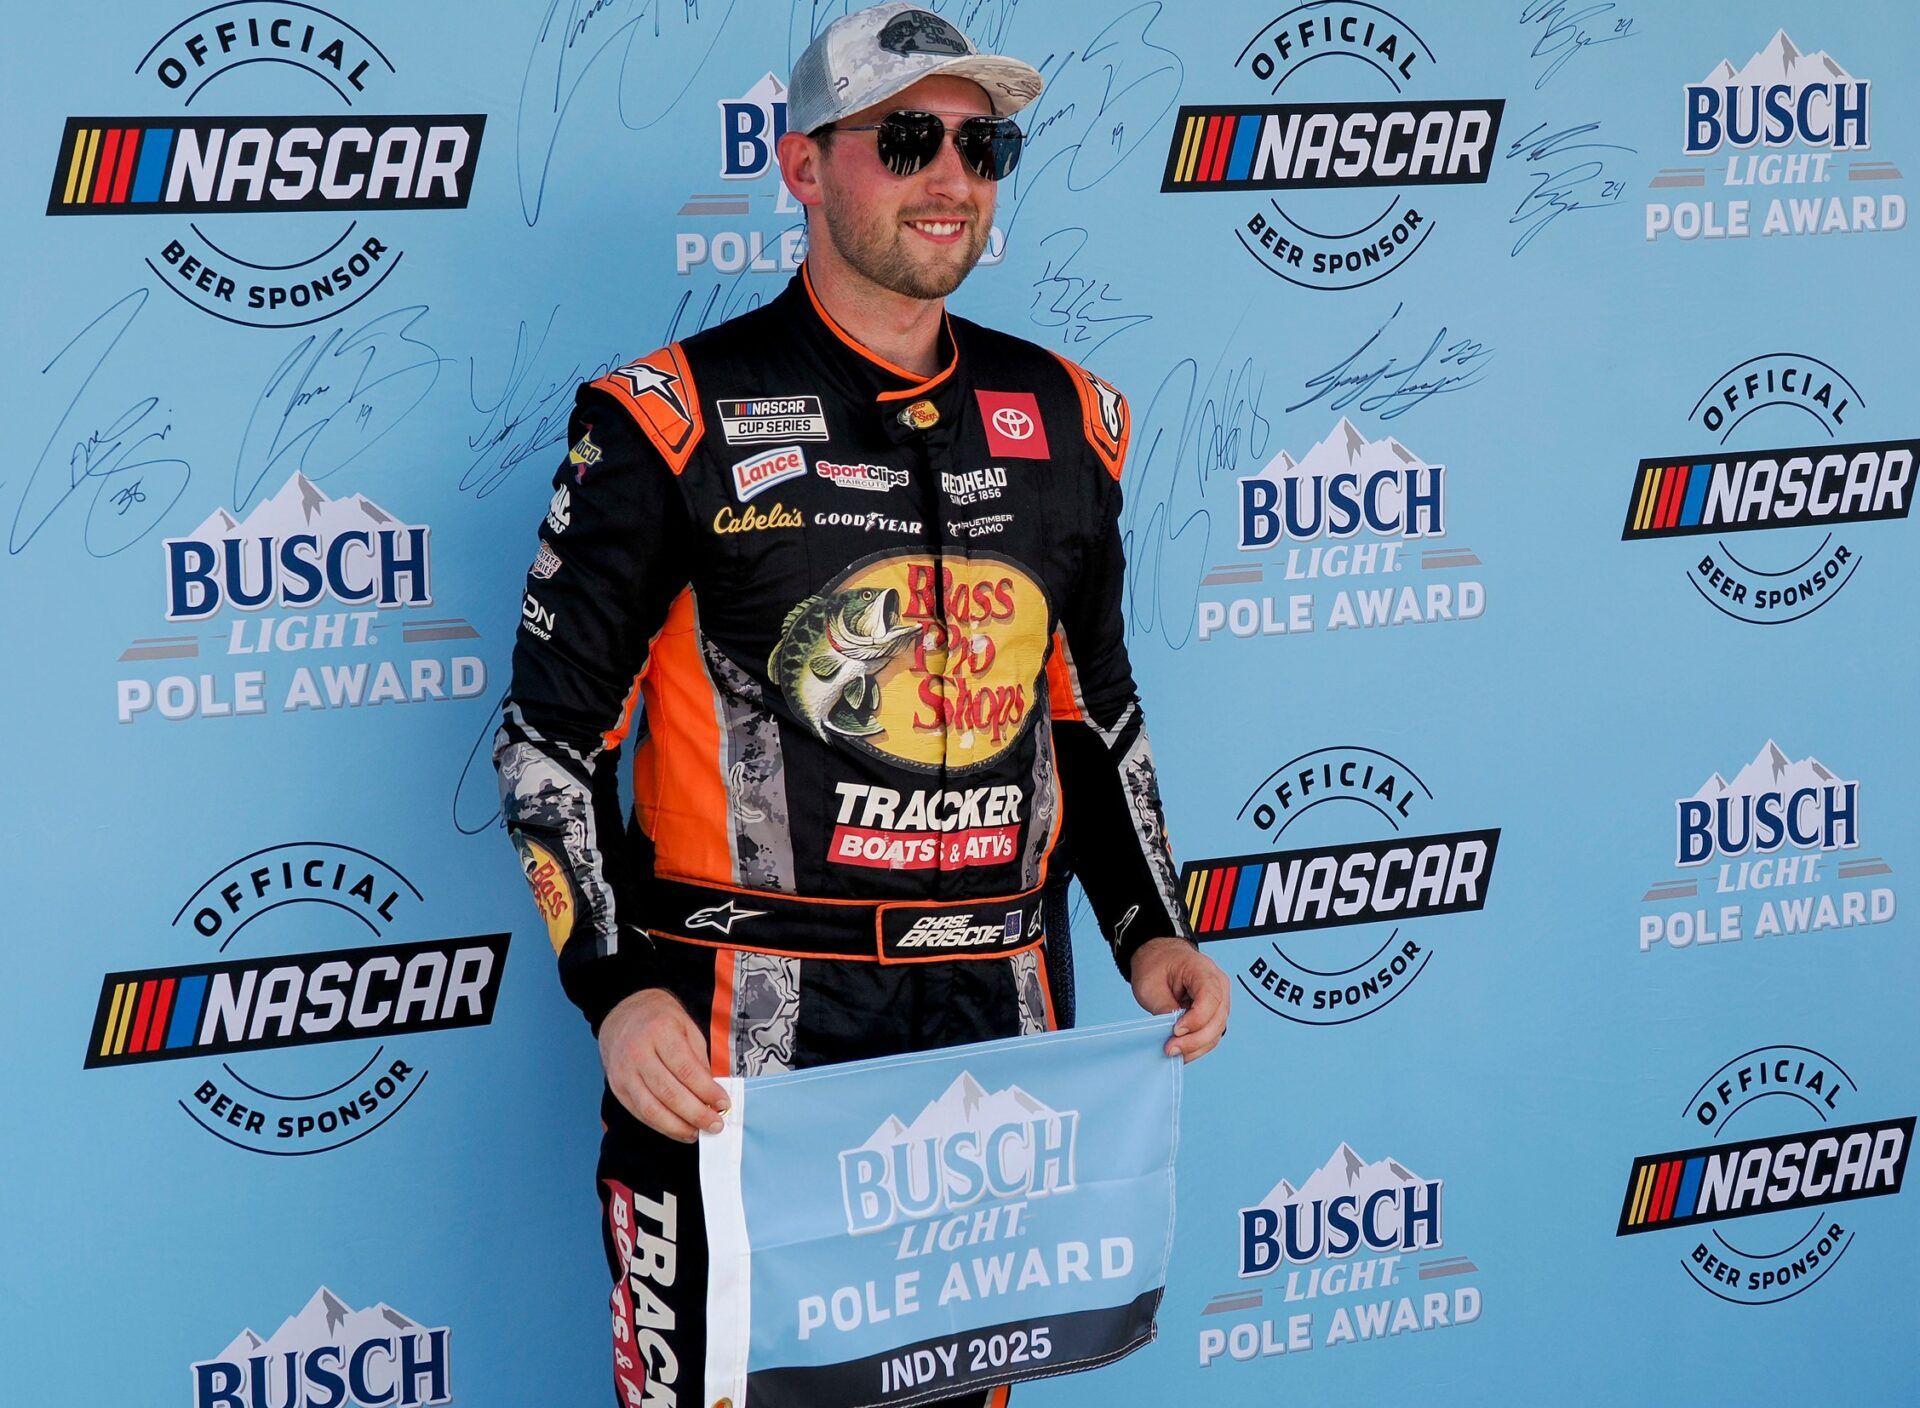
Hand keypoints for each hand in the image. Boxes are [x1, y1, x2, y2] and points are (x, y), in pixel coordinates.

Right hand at [598, 988, 729, 1142]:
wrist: (623, 1013)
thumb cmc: (661, 1020)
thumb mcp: (687, 1028)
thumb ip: (699, 1060)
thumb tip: (712, 1095)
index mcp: (660, 1032)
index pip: (686, 1070)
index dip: (707, 1091)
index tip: (724, 1104)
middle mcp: (638, 1053)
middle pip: (669, 1093)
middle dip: (696, 1114)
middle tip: (716, 1125)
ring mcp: (624, 1072)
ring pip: (651, 1109)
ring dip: (678, 1127)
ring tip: (698, 1133)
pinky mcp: (617, 1087)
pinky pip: (640, 1113)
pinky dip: (661, 1126)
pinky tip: (678, 1129)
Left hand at [1129, 937, 1230, 1061]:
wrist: (1161, 957)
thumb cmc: (1156, 966)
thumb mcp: (1151, 985)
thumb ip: (1165, 1007)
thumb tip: (1174, 1033)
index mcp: (1203, 970)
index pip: (1210, 998)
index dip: (1196, 1019)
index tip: (1176, 1030)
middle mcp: (1218, 984)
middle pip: (1217, 1019)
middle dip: (1195, 1039)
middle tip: (1171, 1048)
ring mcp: (1220, 999)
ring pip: (1217, 1031)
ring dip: (1196, 1046)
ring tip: (1173, 1051)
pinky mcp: (1214, 1013)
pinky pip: (1211, 1033)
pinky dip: (1197, 1045)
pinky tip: (1181, 1050)